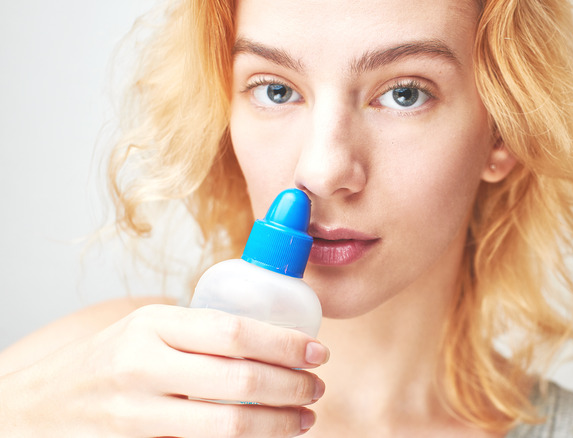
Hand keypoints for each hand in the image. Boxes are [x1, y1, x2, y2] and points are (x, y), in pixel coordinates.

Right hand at [0, 304, 328, 436]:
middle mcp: (143, 364)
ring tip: (304, 418)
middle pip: (239, 377)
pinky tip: (266, 436)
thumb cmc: (110, 360)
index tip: (318, 351)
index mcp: (154, 323)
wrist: (42, 405)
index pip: (234, 331)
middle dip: (291, 385)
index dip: (285, 344)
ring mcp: (136, 411)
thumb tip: (274, 335)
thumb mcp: (147, 328)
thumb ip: (199, 331)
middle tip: (316, 387)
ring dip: (277, 423)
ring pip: (227, 423)